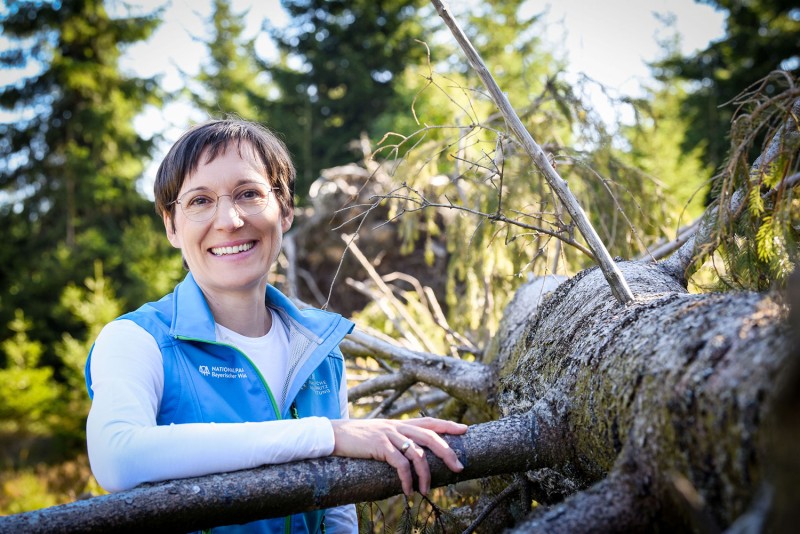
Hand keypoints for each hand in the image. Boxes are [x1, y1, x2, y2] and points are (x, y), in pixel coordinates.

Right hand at [330, 417, 467, 495]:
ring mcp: (389, 434)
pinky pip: (400, 464)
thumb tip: (411, 456)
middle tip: (459, 468)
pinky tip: (407, 491)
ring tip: (425, 491)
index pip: (429, 422)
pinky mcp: (379, 445)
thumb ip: (395, 440)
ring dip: (425, 474)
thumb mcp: (380, 435)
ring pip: (417, 453)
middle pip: (430, 436)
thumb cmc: (357, 439)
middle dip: (447, 452)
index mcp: (400, 423)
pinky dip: (406, 479)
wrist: (334, 435)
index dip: (448, 425)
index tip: (465, 430)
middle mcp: (398, 426)